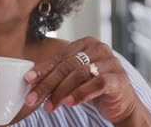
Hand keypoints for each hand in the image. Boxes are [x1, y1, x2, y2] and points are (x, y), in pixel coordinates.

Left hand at [24, 36, 139, 122]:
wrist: (122, 103)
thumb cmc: (95, 87)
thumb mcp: (74, 79)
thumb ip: (58, 74)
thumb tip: (30, 80)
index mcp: (87, 43)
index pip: (60, 57)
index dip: (43, 70)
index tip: (28, 81)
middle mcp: (100, 49)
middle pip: (68, 66)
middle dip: (48, 84)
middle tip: (34, 98)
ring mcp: (111, 62)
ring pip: (80, 74)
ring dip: (61, 92)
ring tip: (49, 106)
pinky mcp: (118, 78)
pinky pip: (96, 84)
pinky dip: (81, 94)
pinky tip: (69, 103)